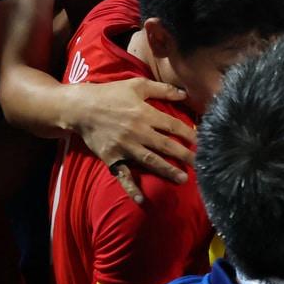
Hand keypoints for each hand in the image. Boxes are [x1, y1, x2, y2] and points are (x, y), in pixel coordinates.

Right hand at [73, 77, 194, 202]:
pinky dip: (131, 188)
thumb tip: (184, 94)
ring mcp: (124, 147)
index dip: (189, 134)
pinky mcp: (111, 158)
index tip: (202, 141)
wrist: (81, 108)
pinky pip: (123, 175)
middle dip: (184, 155)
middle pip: (166, 145)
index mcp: (145, 113)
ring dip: (167, 171)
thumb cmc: (111, 93)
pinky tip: (141, 199)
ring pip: (150, 161)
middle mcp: (137, 132)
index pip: (172, 126)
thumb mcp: (137, 85)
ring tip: (183, 179)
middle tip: (201, 164)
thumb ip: (162, 89)